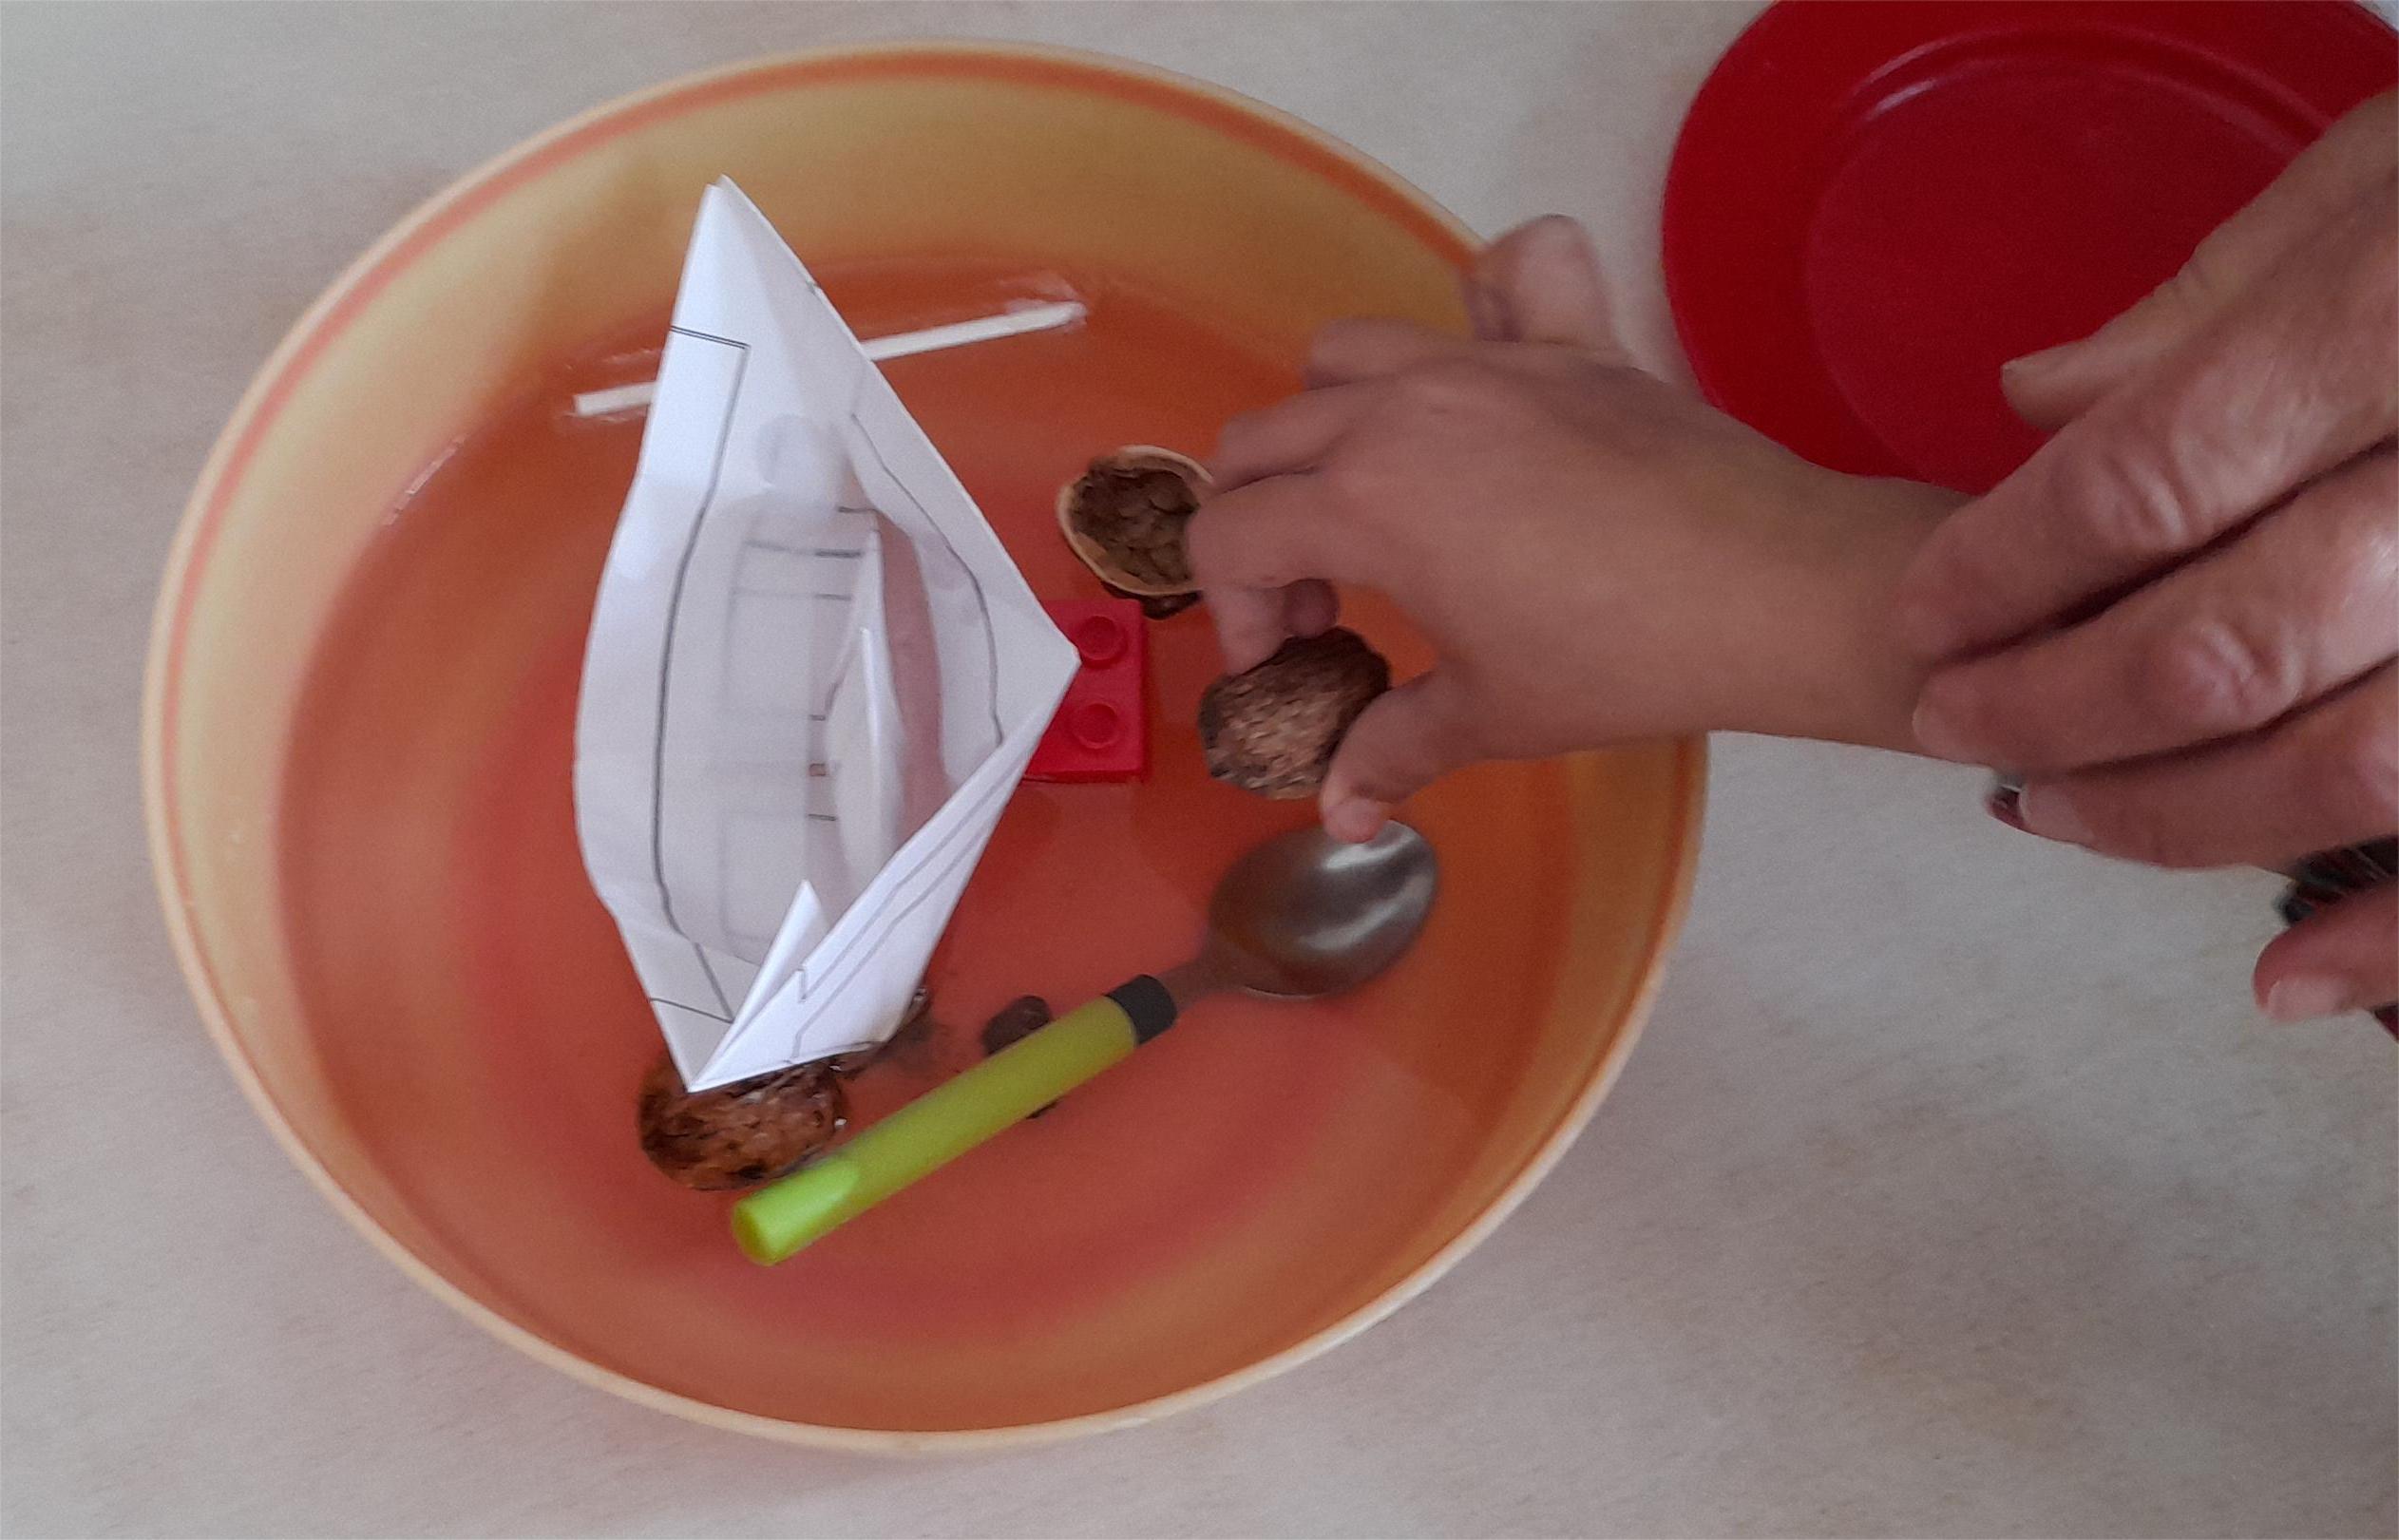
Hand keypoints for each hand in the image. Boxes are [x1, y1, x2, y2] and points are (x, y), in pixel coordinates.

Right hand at [1190, 217, 1958, 839]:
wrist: (1773, 593)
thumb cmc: (1621, 660)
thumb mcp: (1492, 716)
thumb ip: (1391, 752)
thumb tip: (1338, 815)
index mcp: (1365, 500)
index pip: (1227, 536)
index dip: (1235, 612)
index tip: (1288, 662)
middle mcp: (1403, 408)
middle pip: (1261, 438)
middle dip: (1264, 525)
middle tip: (1327, 603)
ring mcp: (1488, 361)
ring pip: (1347, 352)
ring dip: (1329, 420)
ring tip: (1379, 492)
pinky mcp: (1574, 342)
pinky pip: (1515, 267)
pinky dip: (1490, 291)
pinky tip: (1491, 357)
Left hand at [1892, 91, 2397, 1018]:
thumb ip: (2236, 286)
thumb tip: (2038, 396)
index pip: (2153, 479)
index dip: (2008, 566)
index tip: (1926, 612)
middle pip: (2228, 644)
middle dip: (2053, 704)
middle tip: (1951, 718)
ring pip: (2351, 771)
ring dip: (2171, 819)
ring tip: (2045, 812)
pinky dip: (2393, 942)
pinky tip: (2281, 983)